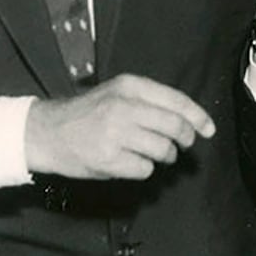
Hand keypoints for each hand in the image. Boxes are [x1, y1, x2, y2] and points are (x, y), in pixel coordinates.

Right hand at [24, 73, 216, 179]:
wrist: (46, 132)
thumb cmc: (87, 113)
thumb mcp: (117, 92)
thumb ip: (150, 101)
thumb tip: (189, 119)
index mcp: (129, 86)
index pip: (176, 101)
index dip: (198, 117)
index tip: (209, 129)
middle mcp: (123, 107)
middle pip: (174, 127)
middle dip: (185, 139)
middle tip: (182, 145)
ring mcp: (115, 134)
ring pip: (162, 149)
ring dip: (165, 156)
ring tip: (153, 154)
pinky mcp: (108, 159)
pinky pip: (144, 169)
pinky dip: (143, 169)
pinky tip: (130, 162)